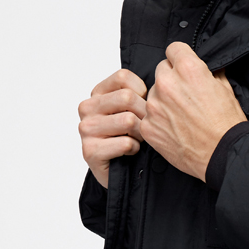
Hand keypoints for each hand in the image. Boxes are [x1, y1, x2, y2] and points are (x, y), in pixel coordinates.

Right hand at [78, 69, 147, 188]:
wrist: (121, 171)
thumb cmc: (131, 136)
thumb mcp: (134, 109)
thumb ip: (139, 92)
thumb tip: (163, 77)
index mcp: (97, 93)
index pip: (123, 77)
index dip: (142, 92)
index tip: (143, 107)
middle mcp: (87, 108)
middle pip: (127, 97)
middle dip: (144, 115)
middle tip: (146, 127)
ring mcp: (86, 129)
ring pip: (128, 120)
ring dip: (141, 134)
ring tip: (138, 139)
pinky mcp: (90, 151)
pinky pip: (125, 143)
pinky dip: (134, 149)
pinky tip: (131, 152)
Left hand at [139, 42, 246, 179]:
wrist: (223, 155)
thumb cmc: (226, 125)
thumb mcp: (225, 88)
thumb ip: (209, 72)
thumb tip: (204, 66)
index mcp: (188, 70)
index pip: (173, 49)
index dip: (181, 58)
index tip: (183, 67)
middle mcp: (168, 84)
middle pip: (161, 70)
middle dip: (172, 79)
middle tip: (185, 95)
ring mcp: (155, 106)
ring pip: (153, 93)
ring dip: (163, 100)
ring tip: (181, 115)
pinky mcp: (148, 126)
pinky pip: (148, 115)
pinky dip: (158, 120)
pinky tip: (174, 128)